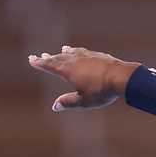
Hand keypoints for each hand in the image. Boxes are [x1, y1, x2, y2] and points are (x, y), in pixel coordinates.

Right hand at [26, 45, 140, 111]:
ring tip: (62, 50)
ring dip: (66, 53)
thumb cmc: (102, 91)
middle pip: (59, 58)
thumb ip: (69, 102)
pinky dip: (80, 52)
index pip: (50, 66)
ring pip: (73, 53)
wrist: (123, 77)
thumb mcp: (84, 100)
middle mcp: (76, 60)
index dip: (40, 63)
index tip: (32, 59)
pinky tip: (83, 52)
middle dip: (49, 58)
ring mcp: (88, 56)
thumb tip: (55, 106)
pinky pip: (86, 52)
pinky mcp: (100, 55)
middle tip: (40, 56)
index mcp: (68, 70)